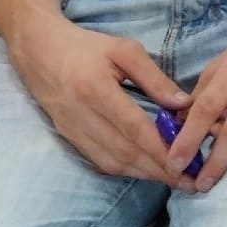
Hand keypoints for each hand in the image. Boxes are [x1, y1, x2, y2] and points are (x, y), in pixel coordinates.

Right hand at [8, 16, 193, 184]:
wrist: (38, 50)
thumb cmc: (86, 46)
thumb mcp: (125, 50)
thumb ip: (154, 78)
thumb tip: (183, 104)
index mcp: (96, 90)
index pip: (134, 128)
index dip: (161, 150)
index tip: (188, 163)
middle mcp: (81, 115)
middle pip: (124, 152)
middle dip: (158, 170)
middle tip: (188, 180)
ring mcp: (71, 129)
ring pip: (110, 161)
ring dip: (143, 174)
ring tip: (173, 179)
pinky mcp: (67, 136)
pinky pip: (98, 160)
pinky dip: (124, 169)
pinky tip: (145, 170)